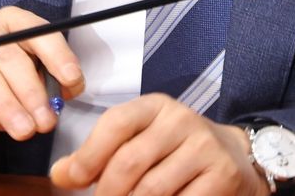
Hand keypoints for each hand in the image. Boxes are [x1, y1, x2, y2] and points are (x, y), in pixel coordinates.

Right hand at [0, 5, 83, 150]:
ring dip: (8, 108)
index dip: (58, 56)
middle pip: (10, 57)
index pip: (39, 33)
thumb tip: (69, 90)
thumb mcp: (27, 74)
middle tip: (46, 120)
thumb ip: (48, 78)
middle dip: (32, 91)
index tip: (73, 80)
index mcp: (12, 22)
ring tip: (24, 131)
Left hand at [50, 94, 267, 195]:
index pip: (116, 123)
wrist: (234, 159)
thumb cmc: (175, 153)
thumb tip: (60, 174)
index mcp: (156, 107)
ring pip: (150, 191)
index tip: (71, 180)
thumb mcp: (140, 142)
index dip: (88, 155)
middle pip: (128, 163)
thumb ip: (99, 156)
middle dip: (107, 194)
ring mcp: (204, 147)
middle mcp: (182, 120)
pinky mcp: (221, 174)